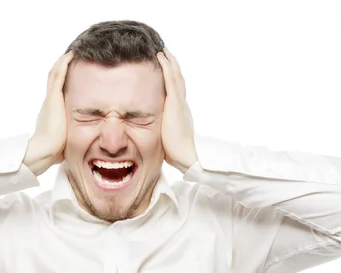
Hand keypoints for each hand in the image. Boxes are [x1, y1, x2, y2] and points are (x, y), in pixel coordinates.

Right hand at [24, 50, 74, 175]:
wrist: (45, 151)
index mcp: (52, 111)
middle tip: (72, 56)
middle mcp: (49, 102)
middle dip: (62, 67)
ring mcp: (50, 99)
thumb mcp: (66, 138)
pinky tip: (71, 55)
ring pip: (55, 74)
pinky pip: (58, 76)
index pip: (58, 90)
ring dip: (63, 62)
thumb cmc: (55, 150)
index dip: (63, 79)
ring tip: (72, 51)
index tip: (72, 71)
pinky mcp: (53, 99)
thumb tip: (82, 144)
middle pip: (55, 79)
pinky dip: (64, 65)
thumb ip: (71, 135)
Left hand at [156, 47, 197, 173]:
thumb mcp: (166, 137)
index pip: (176, 91)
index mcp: (179, 112)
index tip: (166, 68)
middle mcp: (182, 104)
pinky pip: (171, 80)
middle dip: (172, 66)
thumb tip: (153, 133)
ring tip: (162, 49)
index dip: (172, 78)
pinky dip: (166, 66)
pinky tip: (161, 56)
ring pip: (175, 76)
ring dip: (169, 61)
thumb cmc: (176, 152)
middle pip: (178, 79)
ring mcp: (180, 102)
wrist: (186, 155)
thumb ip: (161, 131)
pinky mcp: (175, 103)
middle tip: (165, 53)